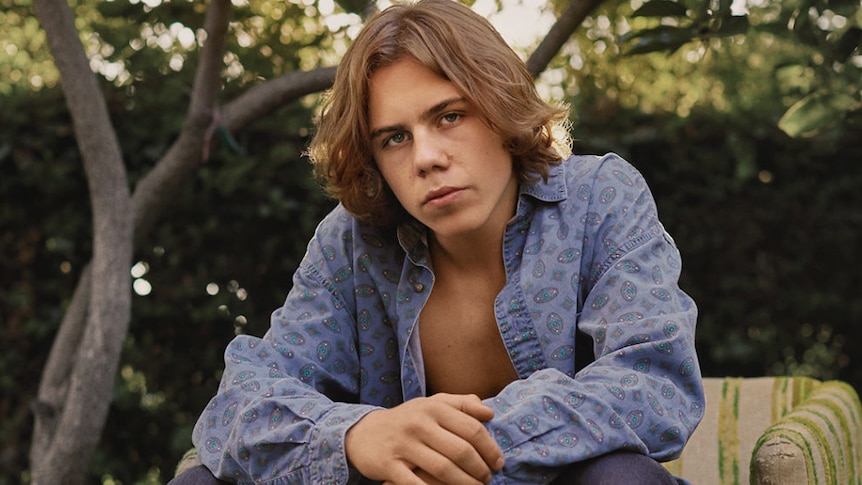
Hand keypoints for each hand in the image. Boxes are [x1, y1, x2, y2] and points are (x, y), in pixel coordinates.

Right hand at [345, 393, 504, 484]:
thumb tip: (489, 413)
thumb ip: (461, 404)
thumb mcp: (431, 404)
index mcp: (433, 407)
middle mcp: (419, 423)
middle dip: (480, 469)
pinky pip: (416, 484)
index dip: (490, 448)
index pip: (472, 429)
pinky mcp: (389, 465)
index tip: (498, 462)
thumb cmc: (407, 419)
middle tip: (488, 478)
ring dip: (465, 483)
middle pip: (461, 451)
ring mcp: (404, 445)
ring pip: (443, 469)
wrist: (363, 432)